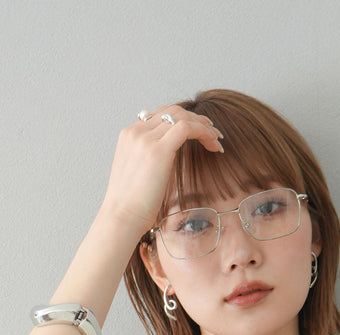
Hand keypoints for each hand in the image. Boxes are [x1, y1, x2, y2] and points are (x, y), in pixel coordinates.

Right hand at [100, 104, 224, 235]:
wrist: (122, 219)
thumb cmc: (131, 207)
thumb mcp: (139, 176)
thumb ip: (151, 160)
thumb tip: (168, 162)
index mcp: (129, 136)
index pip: (160, 116)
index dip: (183, 120)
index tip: (199, 133)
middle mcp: (136, 132)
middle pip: (172, 111)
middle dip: (196, 119)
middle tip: (213, 132)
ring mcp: (145, 138)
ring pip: (181, 116)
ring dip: (203, 126)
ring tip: (217, 140)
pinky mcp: (158, 150)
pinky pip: (187, 128)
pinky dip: (203, 132)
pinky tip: (214, 145)